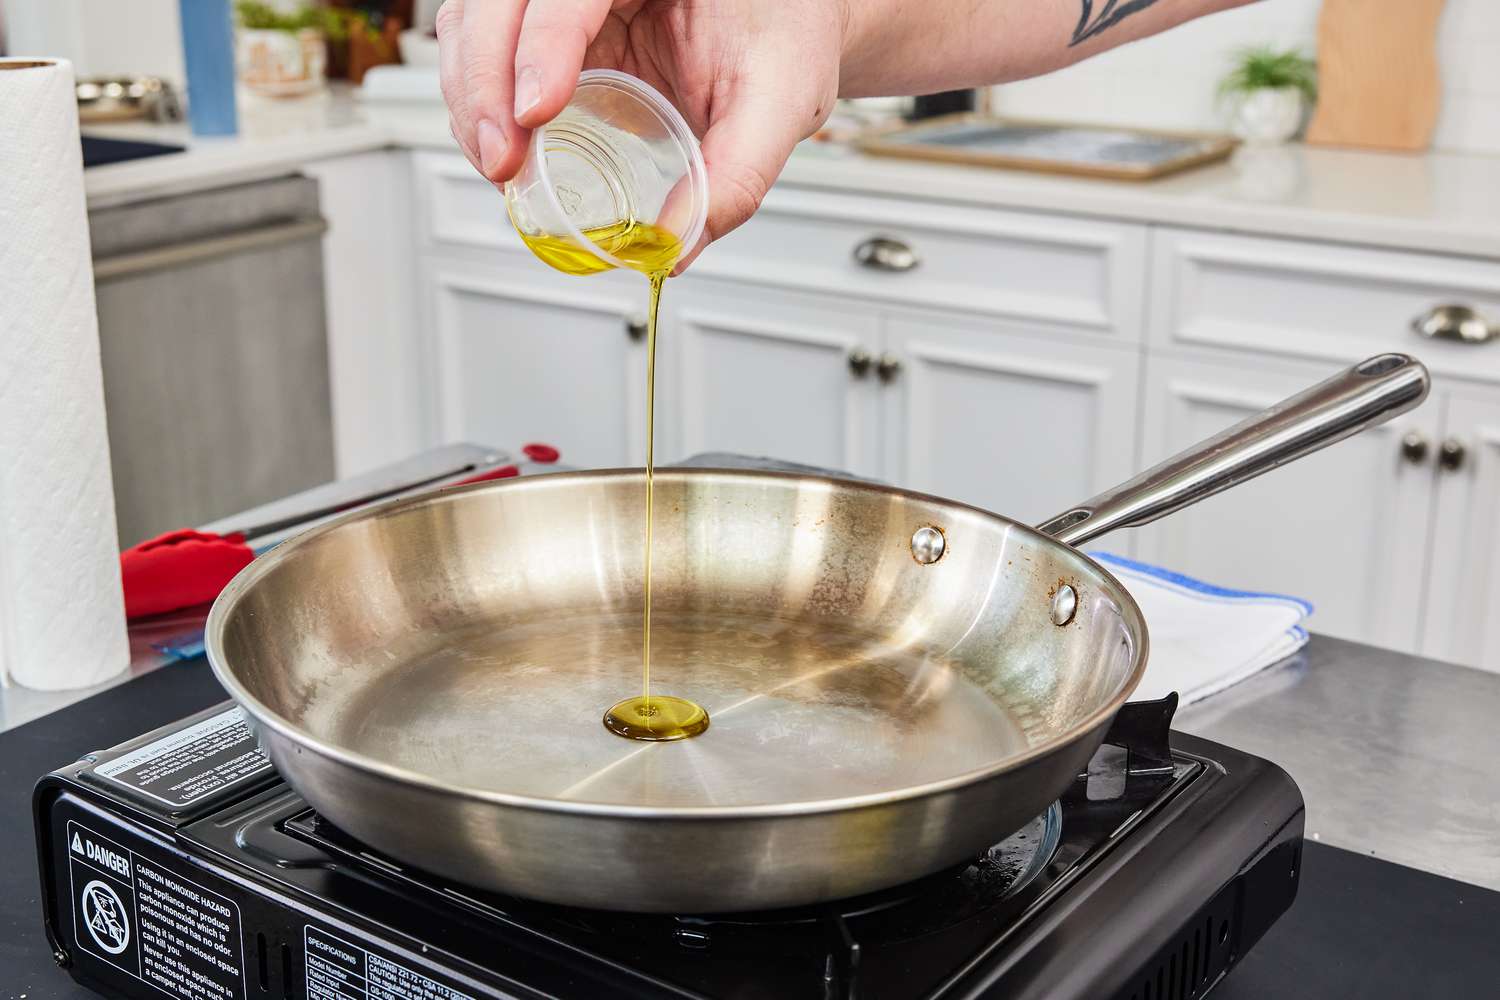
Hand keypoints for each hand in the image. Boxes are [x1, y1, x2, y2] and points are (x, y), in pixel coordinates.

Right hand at [437, 0, 845, 266]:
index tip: (536, 111)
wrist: (789, 22)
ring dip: (470, 96)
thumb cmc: (786, 29)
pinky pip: (486, 51)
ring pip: (475, 22)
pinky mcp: (550, 34)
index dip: (540, 47)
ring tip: (498, 163)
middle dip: (485, 83)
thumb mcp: (781, 97)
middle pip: (496, 2)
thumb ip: (739, 171)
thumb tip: (682, 240)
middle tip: (504, 158)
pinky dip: (479, 101)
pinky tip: (498, 147)